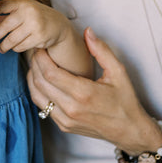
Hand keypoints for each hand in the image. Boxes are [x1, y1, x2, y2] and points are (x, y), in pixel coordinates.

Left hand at [0, 0, 71, 52]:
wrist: (58, 25)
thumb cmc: (36, 16)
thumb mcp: (23, 10)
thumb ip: (8, 13)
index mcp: (22, 3)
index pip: (2, 6)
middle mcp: (28, 12)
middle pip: (4, 26)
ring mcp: (34, 24)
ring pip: (11, 39)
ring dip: (3, 46)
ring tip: (0, 48)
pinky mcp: (39, 37)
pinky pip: (20, 46)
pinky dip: (15, 48)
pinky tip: (15, 47)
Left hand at [27, 27, 154, 151]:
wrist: (128, 130)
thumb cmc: (125, 101)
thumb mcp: (118, 72)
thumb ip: (101, 50)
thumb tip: (87, 31)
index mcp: (84, 93)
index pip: (51, 73)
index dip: (41, 58)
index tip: (41, 47)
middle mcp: (71, 108)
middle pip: (40, 83)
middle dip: (34, 64)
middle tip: (36, 52)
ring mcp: (66, 120)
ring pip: (37, 96)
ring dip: (32, 78)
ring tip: (36, 64)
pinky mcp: (64, 126)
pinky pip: (42, 106)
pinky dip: (38, 91)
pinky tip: (42, 80)